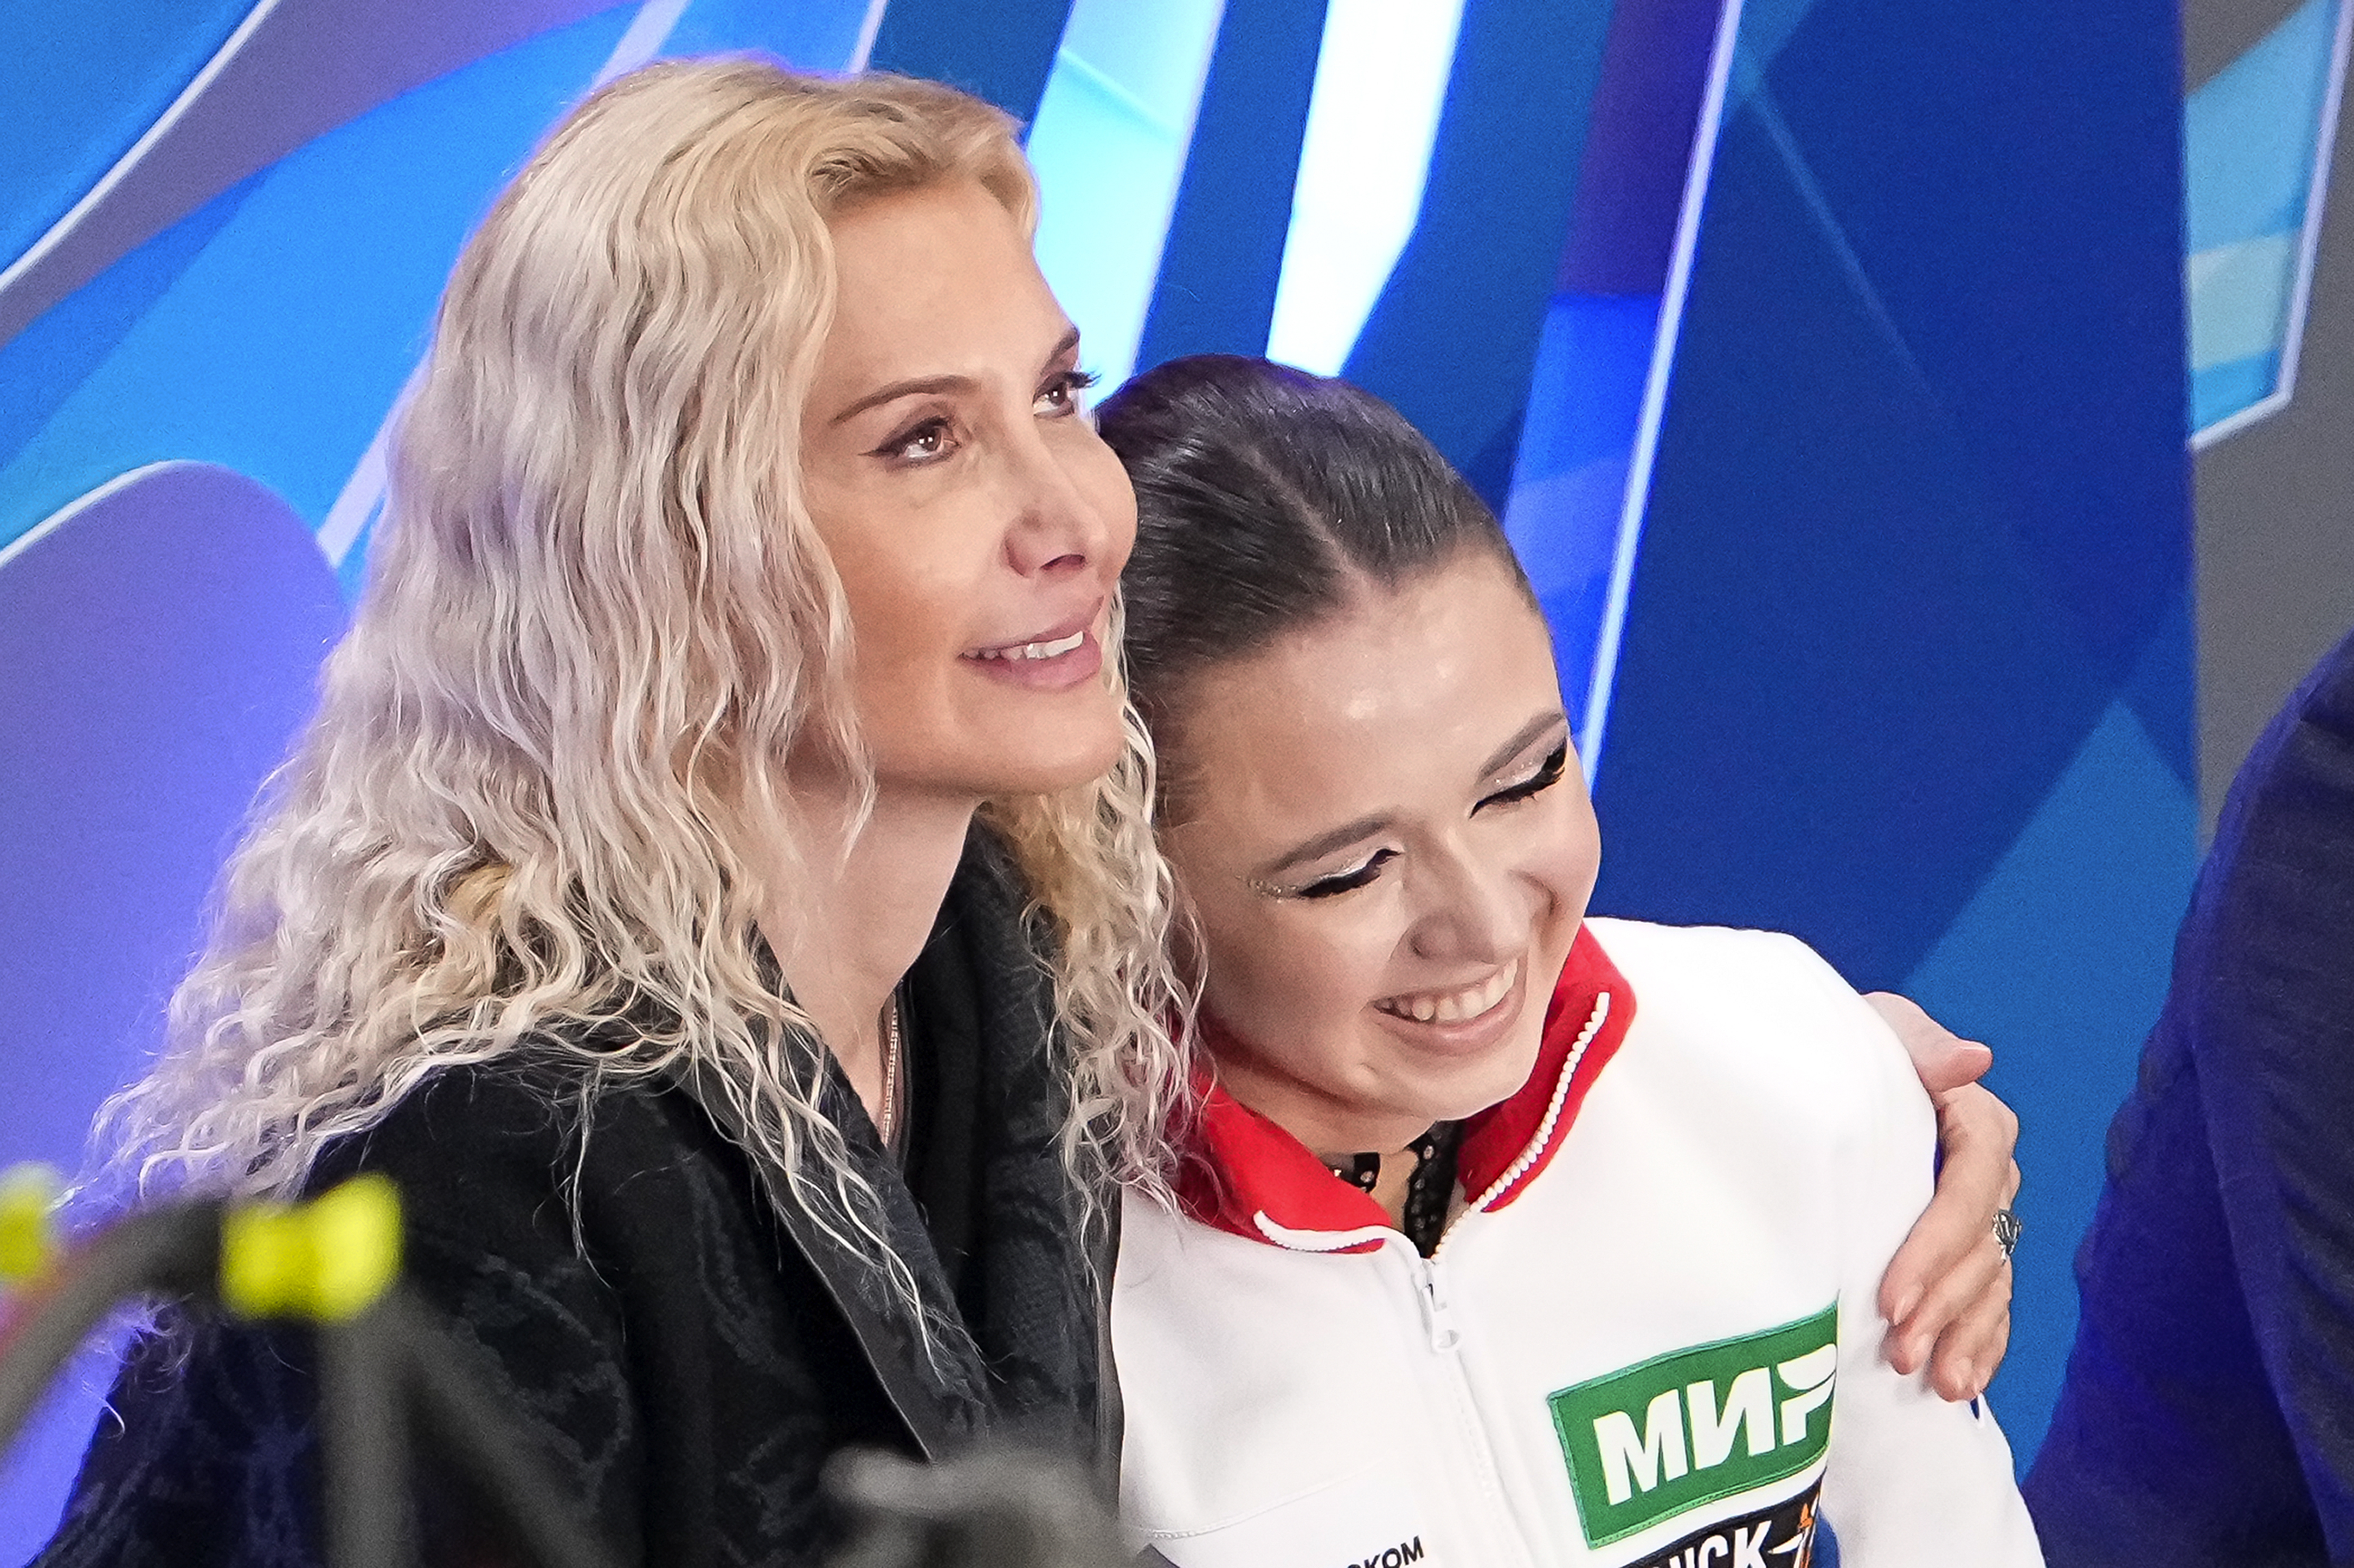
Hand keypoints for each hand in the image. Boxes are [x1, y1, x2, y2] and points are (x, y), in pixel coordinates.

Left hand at [1865, 992, 2020, 1402]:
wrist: (1826, 1072)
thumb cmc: (1848, 1047)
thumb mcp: (1877, 1033)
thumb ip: (1920, 1046)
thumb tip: (1974, 1060)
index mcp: (1976, 1121)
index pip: (1972, 1187)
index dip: (1938, 1245)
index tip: (1891, 1296)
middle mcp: (1987, 1174)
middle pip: (1981, 1247)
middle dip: (1943, 1305)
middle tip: (1900, 1350)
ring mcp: (1982, 1217)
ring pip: (1988, 1284)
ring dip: (1964, 1335)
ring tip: (1936, 1380)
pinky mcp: (1966, 1250)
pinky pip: (1990, 1304)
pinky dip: (1979, 1344)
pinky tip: (1962, 1383)